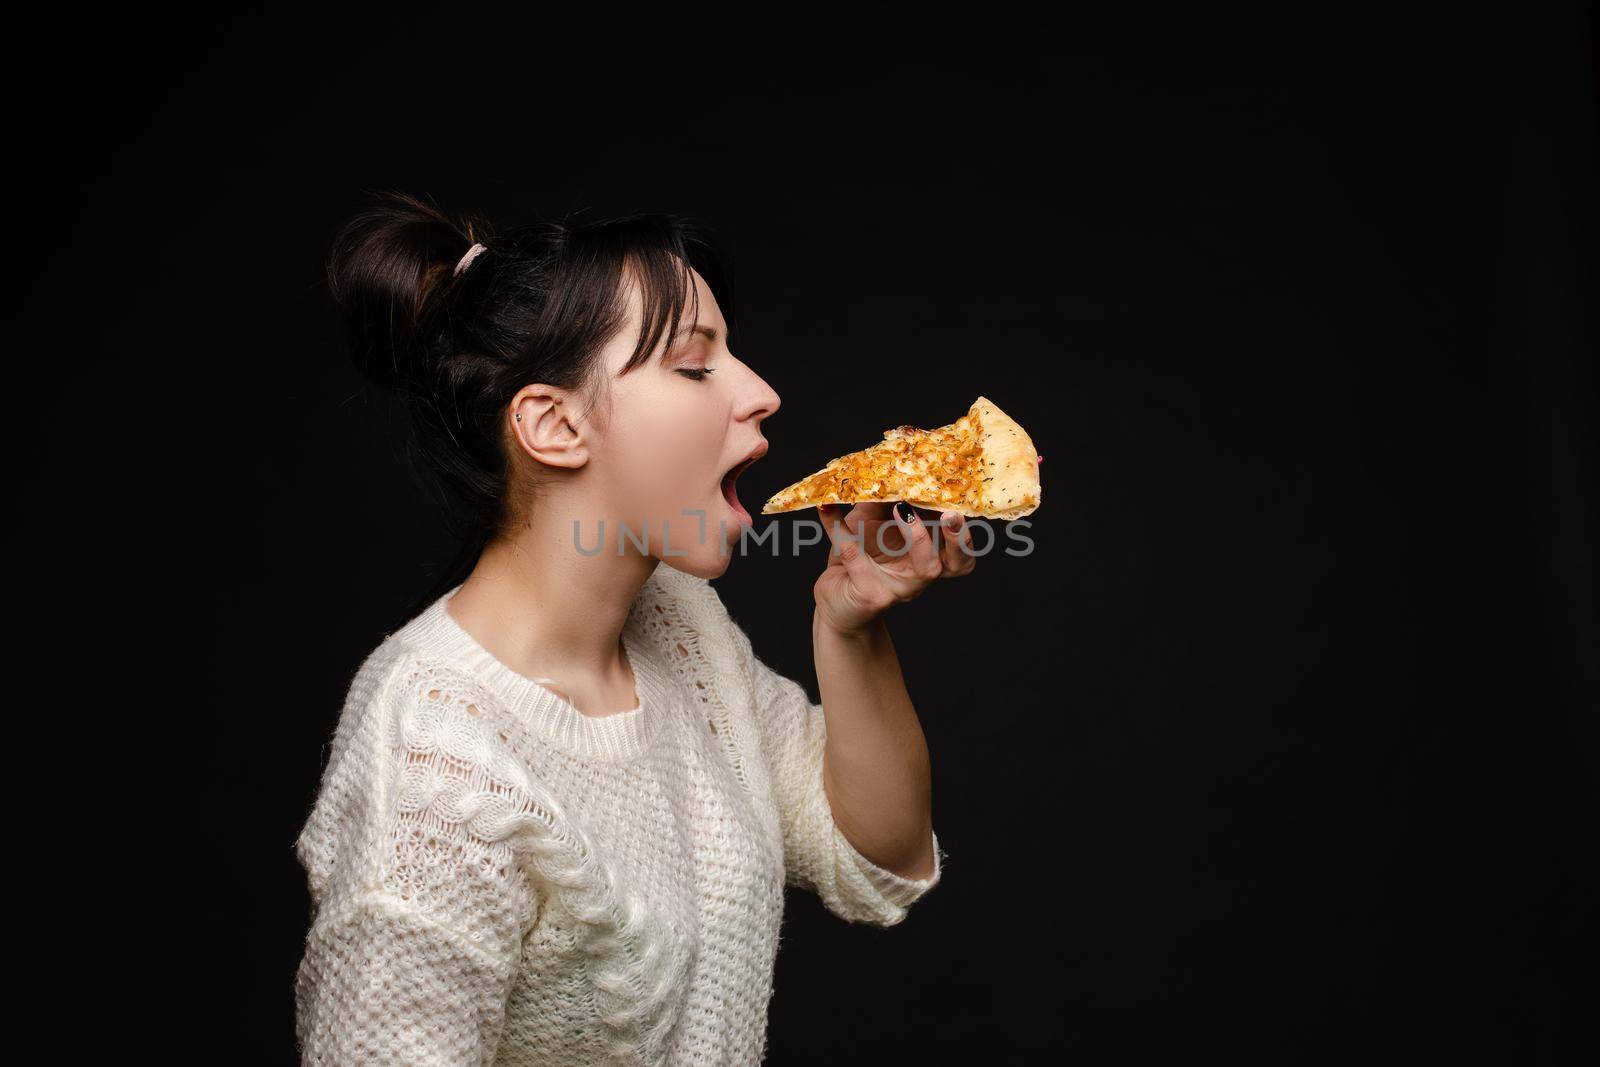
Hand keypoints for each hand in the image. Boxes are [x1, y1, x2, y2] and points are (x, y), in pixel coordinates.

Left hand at [813, 501, 977, 635]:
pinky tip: (827, 509)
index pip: (960, 544)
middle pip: (958, 563)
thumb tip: (885, 466)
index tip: (957, 499)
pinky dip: (840, 529)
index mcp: (929, 556)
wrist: (836, 597)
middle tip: (950, 513)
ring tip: (901, 510)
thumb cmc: (859, 557)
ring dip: (919, 536)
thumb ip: (882, 499)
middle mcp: (921, 575)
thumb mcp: (872, 521)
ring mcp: (900, 588)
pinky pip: (859, 558)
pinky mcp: (871, 595)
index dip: (963, 523)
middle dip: (959, 537)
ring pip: (925, 568)